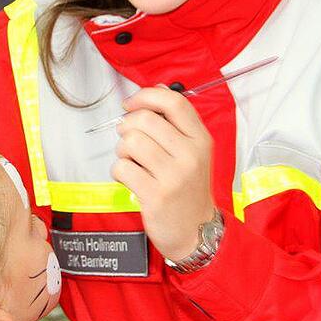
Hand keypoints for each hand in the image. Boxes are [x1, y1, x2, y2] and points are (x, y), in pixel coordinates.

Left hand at [110, 87, 214, 260]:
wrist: (196, 232)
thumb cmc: (189, 190)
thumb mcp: (194, 153)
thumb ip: (177, 122)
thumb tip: (159, 89)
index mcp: (201, 140)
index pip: (174, 102)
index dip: (146, 96)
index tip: (131, 103)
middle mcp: (190, 156)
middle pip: (145, 119)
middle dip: (127, 126)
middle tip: (128, 138)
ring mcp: (173, 176)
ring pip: (130, 142)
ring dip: (122, 150)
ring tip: (131, 161)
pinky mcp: (155, 195)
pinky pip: (122, 168)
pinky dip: (119, 171)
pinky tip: (131, 178)